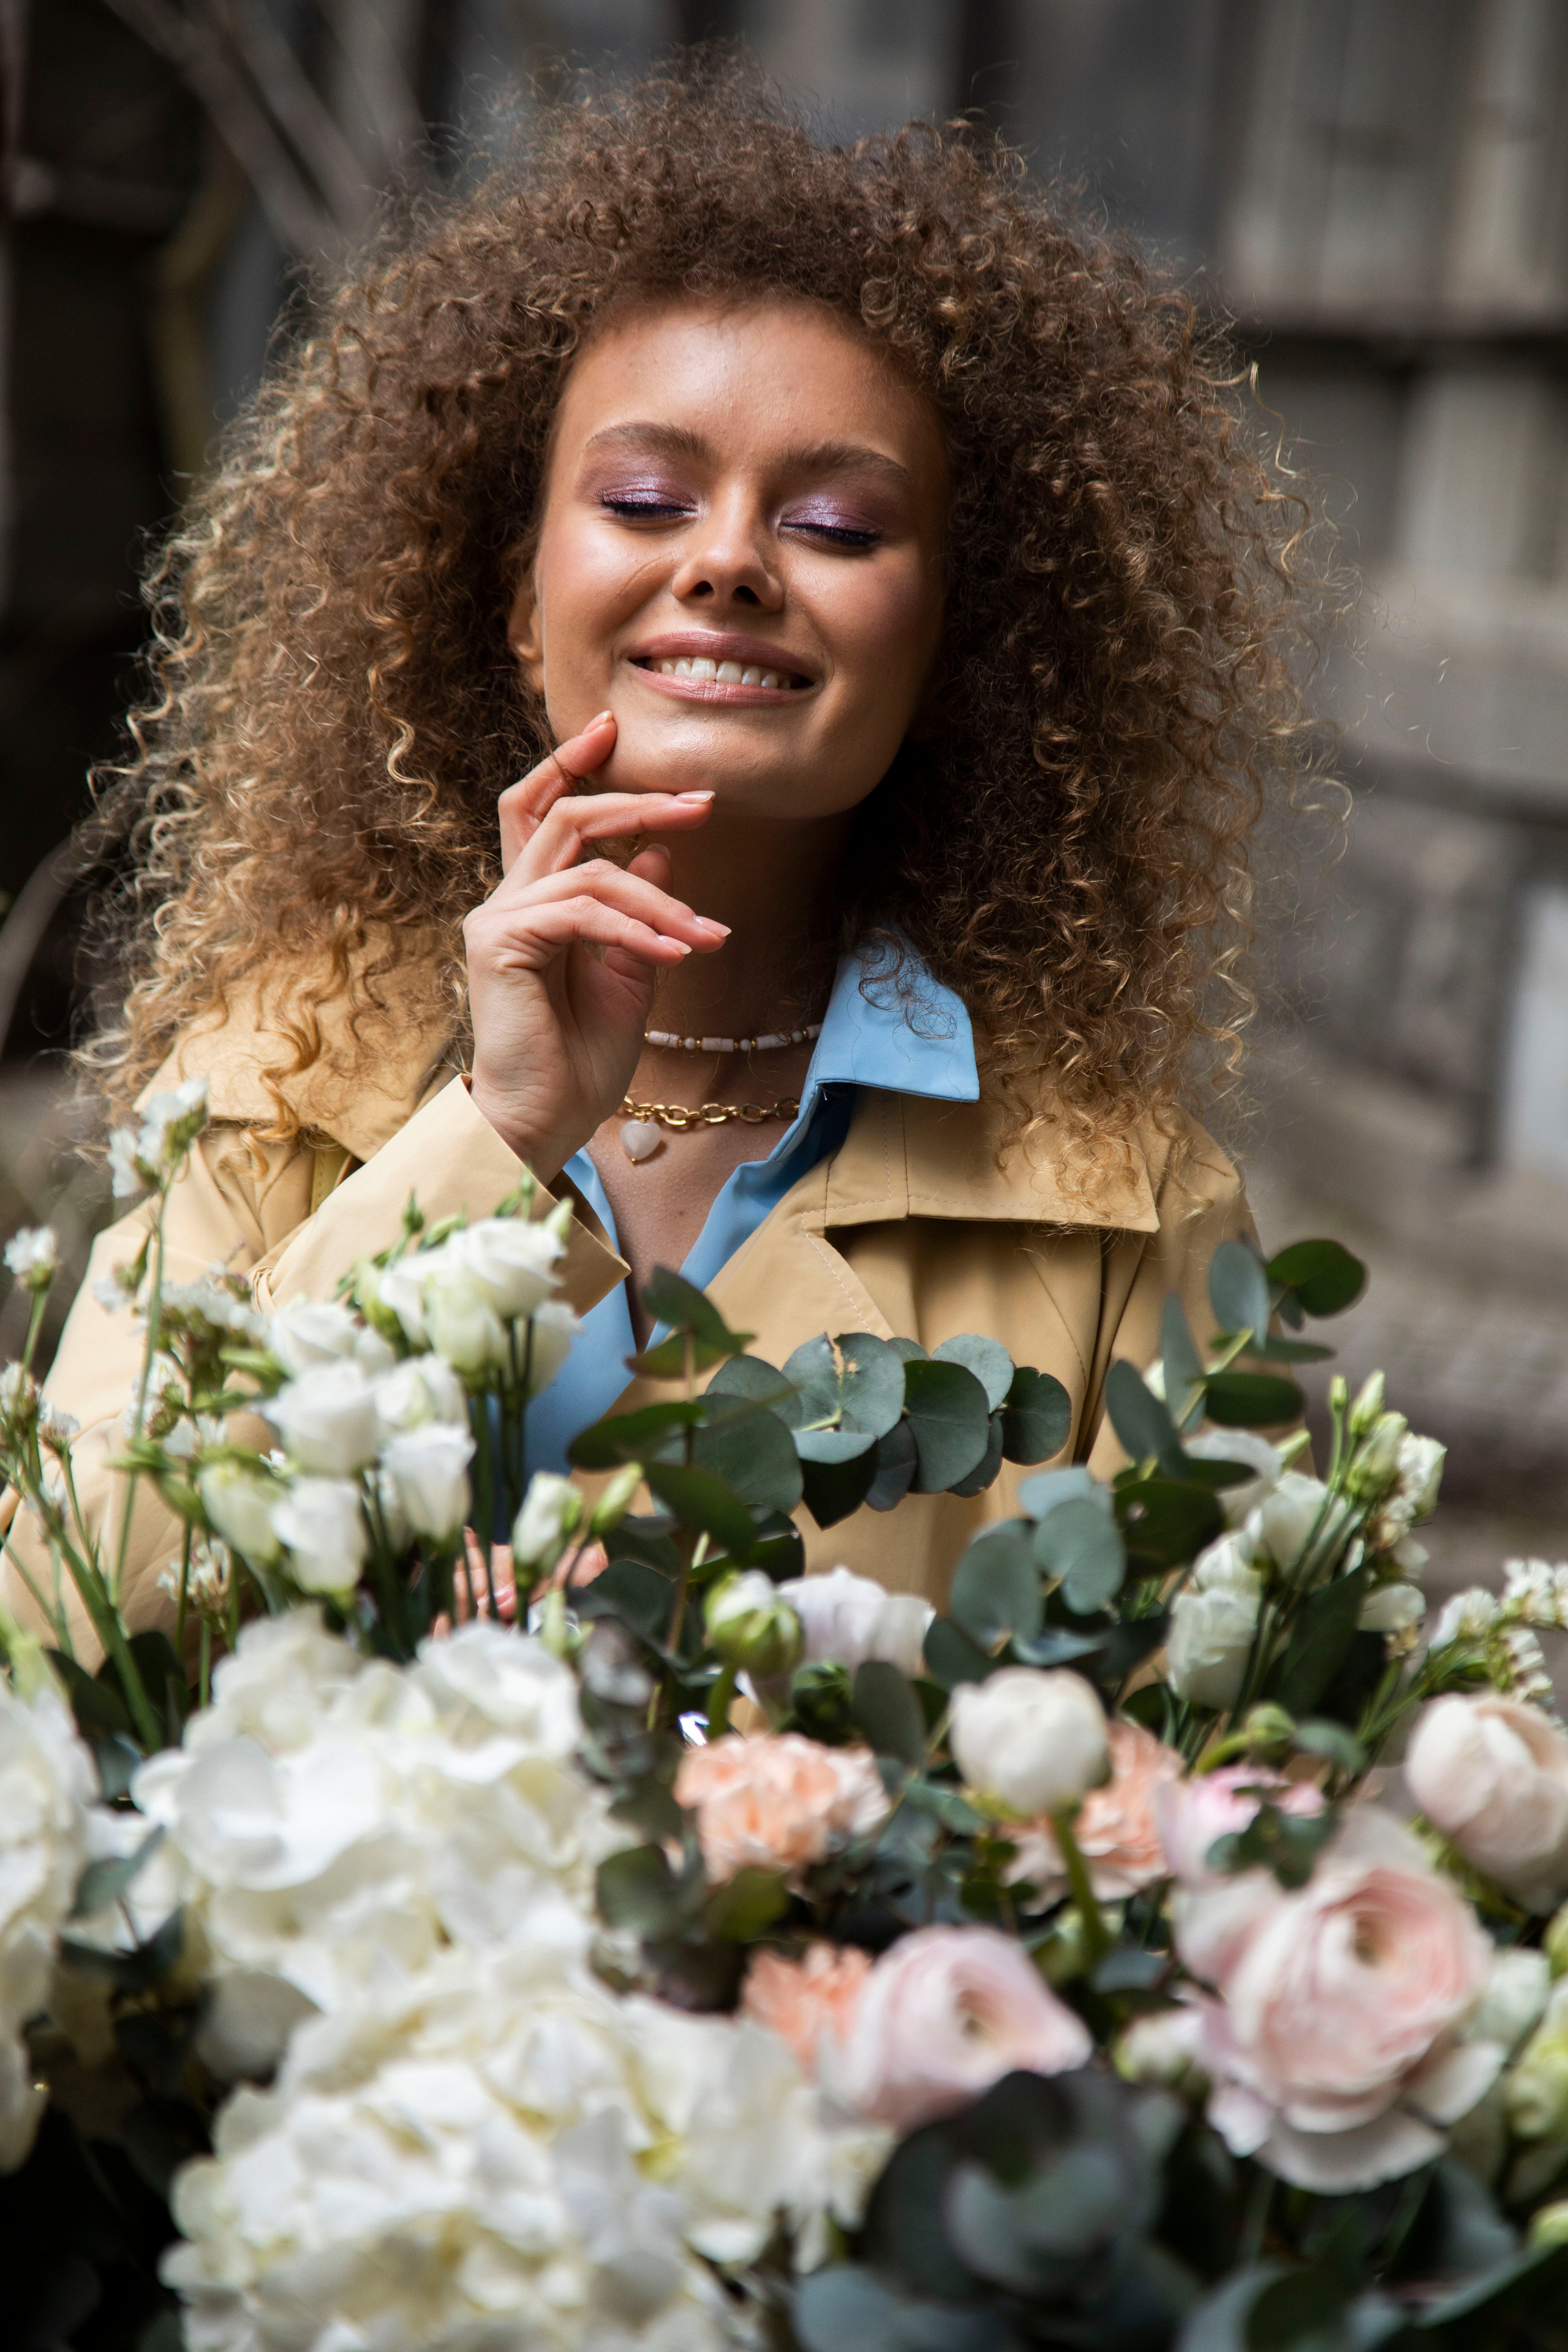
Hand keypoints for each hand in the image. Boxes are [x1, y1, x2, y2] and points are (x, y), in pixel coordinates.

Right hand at [464, 713, 723, 1177]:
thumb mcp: (631, 981)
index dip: (570, 764)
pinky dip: (638, 928)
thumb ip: (642, 917)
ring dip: (661, 901)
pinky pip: (583, 912)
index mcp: (533, 906)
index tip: (613, 728)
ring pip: (589, 868)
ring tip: (707, 935)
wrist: (543, 1124)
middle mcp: (508, 902)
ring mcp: (498, 919)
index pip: (539, 812)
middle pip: (567, 817)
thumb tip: (663, 855)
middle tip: (702, 803)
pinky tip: (677, 951)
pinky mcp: (500, 944)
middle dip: (638, 802)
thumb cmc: (580, 1064)